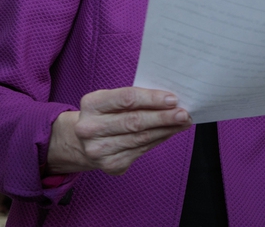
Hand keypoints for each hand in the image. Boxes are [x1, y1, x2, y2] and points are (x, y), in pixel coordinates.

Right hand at [46, 87, 191, 175]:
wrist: (80, 141)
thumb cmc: (104, 113)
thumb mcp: (110, 99)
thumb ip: (134, 98)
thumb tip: (169, 100)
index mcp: (91, 104)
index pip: (127, 99)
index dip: (152, 99)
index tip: (173, 99)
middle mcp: (90, 129)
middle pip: (135, 122)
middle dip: (163, 117)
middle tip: (184, 113)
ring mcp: (99, 150)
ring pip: (141, 138)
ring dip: (165, 130)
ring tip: (182, 122)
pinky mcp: (110, 165)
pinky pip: (141, 151)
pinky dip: (158, 140)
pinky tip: (169, 133)